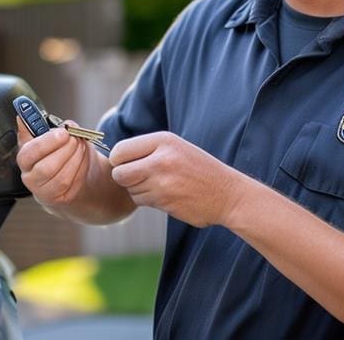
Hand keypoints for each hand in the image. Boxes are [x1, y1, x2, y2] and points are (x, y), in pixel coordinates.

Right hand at [16, 116, 92, 207]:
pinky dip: (82, 167)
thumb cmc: (58, 152)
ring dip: (76, 157)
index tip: (63, 132)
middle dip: (65, 150)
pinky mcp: (61, 199)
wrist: (72, 175)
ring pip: (62, 177)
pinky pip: (73, 183)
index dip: (46, 143)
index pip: (28, 154)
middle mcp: (31, 178)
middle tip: (75, 138)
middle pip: (46, 168)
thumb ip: (40, 126)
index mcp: (25, 160)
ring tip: (81, 145)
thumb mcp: (49, 136)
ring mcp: (45, 192)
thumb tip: (23, 117)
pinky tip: (84, 157)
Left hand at [109, 132, 245, 227]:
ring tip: (160, 185)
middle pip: (119, 173)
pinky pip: (142, 201)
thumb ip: (148, 150)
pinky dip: (149, 200)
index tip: (129, 164)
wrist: (227, 194)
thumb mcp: (176, 148)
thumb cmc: (199, 169)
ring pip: (130, 189)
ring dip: (139, 190)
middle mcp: (160, 159)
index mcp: (163, 141)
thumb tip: (115, 159)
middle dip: (124, 178)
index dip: (120, 160)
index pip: (120, 151)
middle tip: (139, 178)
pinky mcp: (164, 202)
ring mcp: (162, 183)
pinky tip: (167, 195)